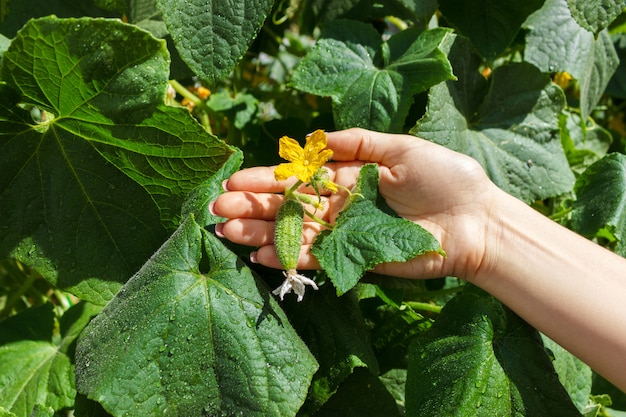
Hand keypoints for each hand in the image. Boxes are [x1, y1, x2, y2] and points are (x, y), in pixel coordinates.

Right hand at [212, 128, 498, 281]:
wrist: (476, 221)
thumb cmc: (446, 179)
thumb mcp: (401, 148)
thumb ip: (358, 144)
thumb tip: (317, 139)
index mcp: (350, 178)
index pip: (299, 178)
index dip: (267, 179)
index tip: (234, 181)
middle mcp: (341, 206)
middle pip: (289, 207)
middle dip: (253, 207)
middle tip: (217, 209)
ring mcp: (346, 234)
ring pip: (295, 234)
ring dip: (260, 234)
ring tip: (227, 232)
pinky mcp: (356, 258)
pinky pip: (316, 258)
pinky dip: (288, 257)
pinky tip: (260, 255)